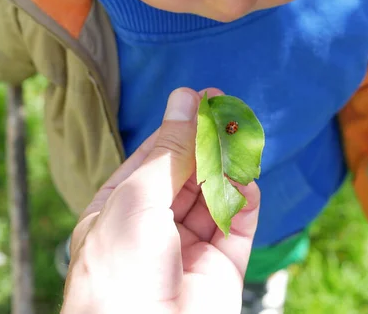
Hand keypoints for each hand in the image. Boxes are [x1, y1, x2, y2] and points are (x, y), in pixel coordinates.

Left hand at [60, 88, 260, 313]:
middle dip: (207, 142)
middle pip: (187, 174)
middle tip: (228, 110)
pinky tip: (247, 182)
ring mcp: (187, 248)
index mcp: (120, 210)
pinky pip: (237, 226)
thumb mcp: (139, 196)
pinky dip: (245, 202)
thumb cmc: (120, 268)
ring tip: (242, 139)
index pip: (153, 158)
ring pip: (215, 196)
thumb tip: (187, 100)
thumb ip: (169, 150)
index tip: (203, 98)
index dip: (178, 126)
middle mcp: (153, 227)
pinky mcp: (220, 270)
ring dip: (229, 168)